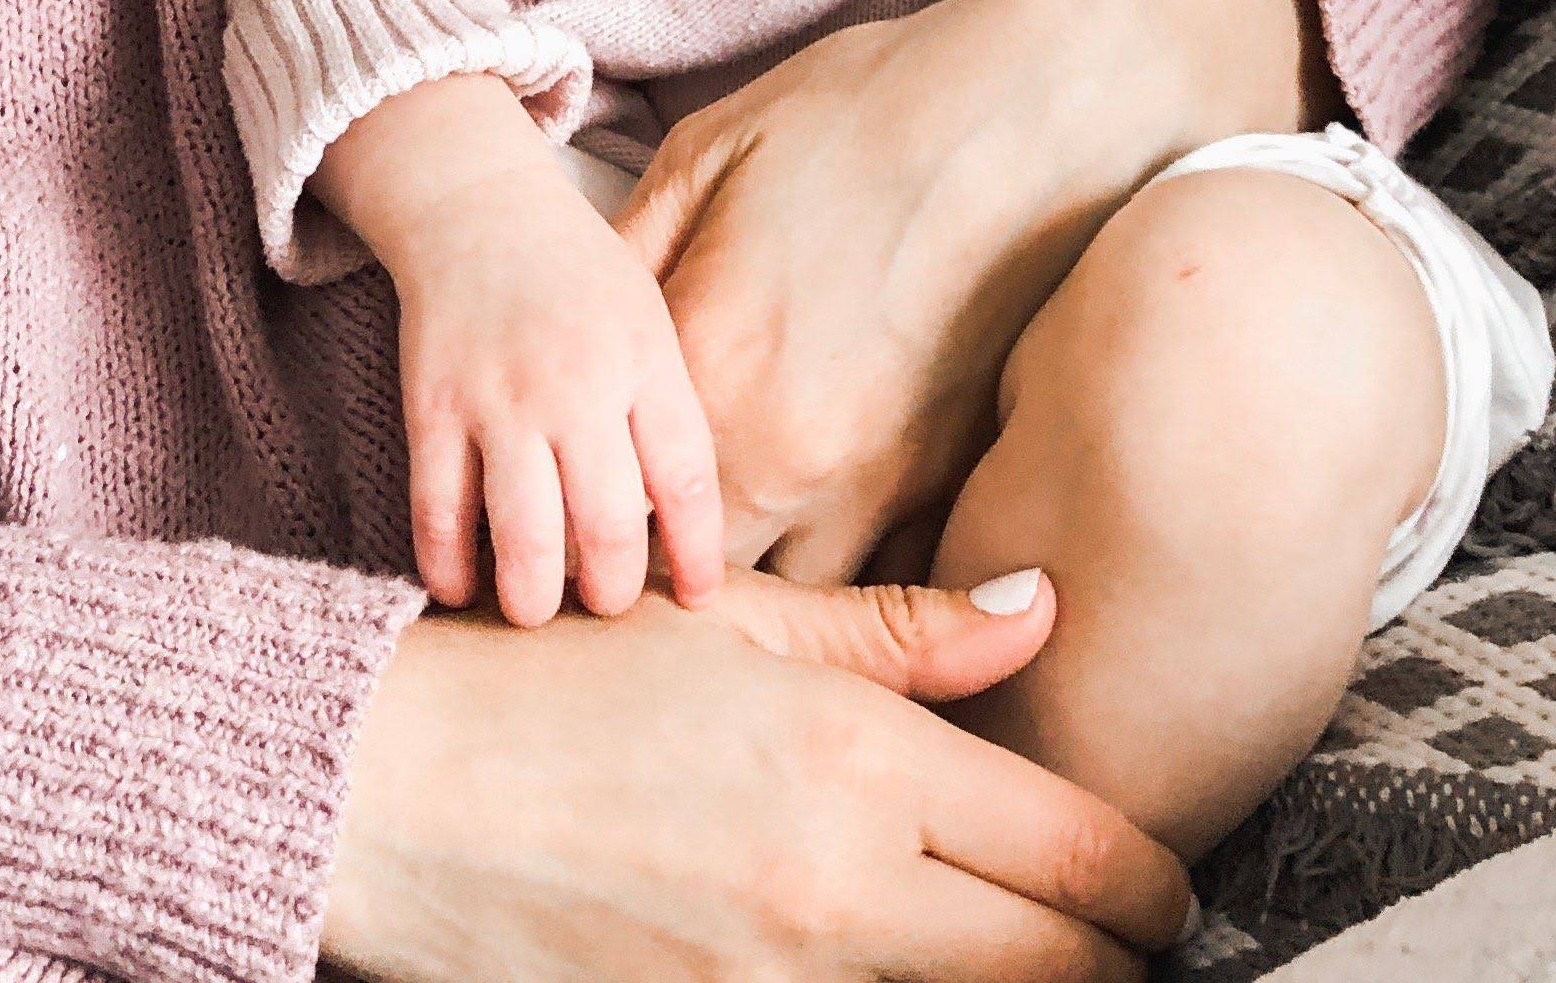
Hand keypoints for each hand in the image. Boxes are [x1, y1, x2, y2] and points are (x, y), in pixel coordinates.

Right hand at [321, 567, 1191, 982]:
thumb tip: (1043, 608)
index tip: (1164, 889)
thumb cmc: (563, 678)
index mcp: (854, 763)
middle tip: (1119, 939)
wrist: (391, 791)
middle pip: (1057, 969)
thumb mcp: (734, 620)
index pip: (1077, 857)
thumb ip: (903, 635)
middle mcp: (838, 892)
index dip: (1149, 884)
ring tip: (1018, 951)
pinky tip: (898, 970)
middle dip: (1109, 958)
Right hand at [389, 160, 723, 622]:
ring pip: (525, 536)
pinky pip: (438, 513)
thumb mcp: (646, 318)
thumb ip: (664, 409)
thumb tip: (682, 525)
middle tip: (605, 603)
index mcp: (642, 358)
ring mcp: (500, 397)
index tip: (697, 598)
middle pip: (609, 526)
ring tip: (538, 608)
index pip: (686, 479)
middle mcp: (576, 383)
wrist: (476, 205)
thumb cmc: (575, 274)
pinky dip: (449, 567)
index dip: (698, 555)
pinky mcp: (433, 407)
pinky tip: (462, 588)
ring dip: (534, 598)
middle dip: (611, 591)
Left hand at [615, 0, 1324, 580]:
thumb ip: (626, 262)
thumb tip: (580, 337)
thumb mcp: (706, 154)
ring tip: (722, 548)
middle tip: (630, 538)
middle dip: (650, 566)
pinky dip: (834, 571)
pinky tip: (814, 534)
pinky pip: (872, 582)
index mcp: (698, 362)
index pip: (601, 491)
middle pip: (679, 578)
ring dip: (748, 581)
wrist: (1023, 107)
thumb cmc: (854, 112)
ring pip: (779, 603)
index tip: (571, 489)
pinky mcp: (944, 482)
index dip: (580, 497)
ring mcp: (869, 483)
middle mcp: (775, 450)